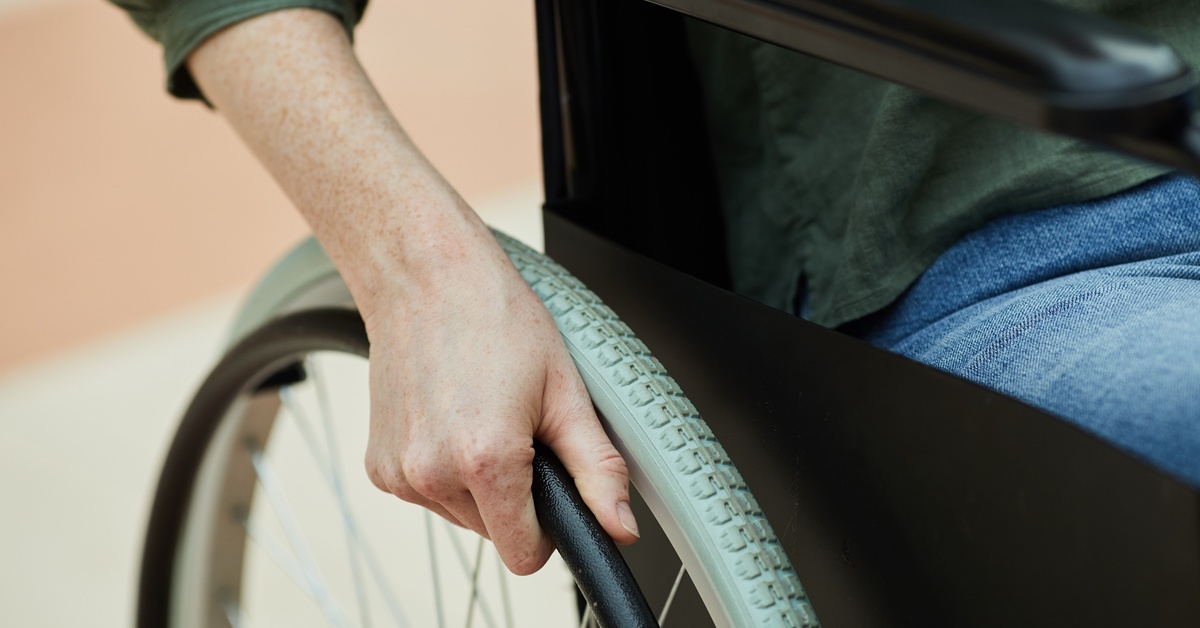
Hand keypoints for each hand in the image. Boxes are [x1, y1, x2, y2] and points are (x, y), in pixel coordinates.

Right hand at [361, 226, 639, 574]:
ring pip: (462, 515)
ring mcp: (399, 474)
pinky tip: (449, 418)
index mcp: (485, 461)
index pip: (524, 556)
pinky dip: (444, 470)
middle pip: (494, 533)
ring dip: (478, 483)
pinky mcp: (377, 466)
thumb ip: (597, 470)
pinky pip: (428, 494)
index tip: (549, 487)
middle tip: (515, 427)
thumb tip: (620, 527)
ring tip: (481, 415)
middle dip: (514, 495)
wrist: (424, 276)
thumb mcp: (565, 392)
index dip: (548, 528)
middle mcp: (432, 475)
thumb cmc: (493, 318)